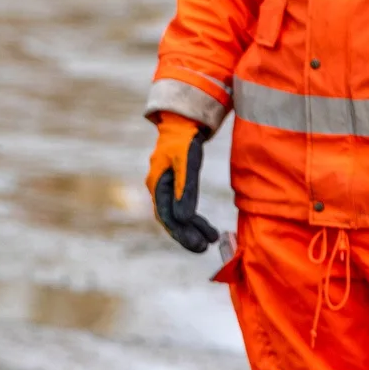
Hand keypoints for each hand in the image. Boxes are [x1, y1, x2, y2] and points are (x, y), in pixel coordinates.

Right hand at [147, 112, 219, 252]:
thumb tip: (183, 219)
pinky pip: (182, 207)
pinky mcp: (176, 185)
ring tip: (211, 239)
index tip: (198, 244)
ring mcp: (167, 188)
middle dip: (187, 235)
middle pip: (171, 219)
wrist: (184, 121)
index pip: (167, 216)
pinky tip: (205, 226)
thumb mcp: (187, 162)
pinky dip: (193, 218)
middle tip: (204, 248)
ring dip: (192, 228)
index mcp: (157, 185)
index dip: (182, 233)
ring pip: (177, 215)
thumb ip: (185, 191)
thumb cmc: (185, 139)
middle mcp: (159, 189)